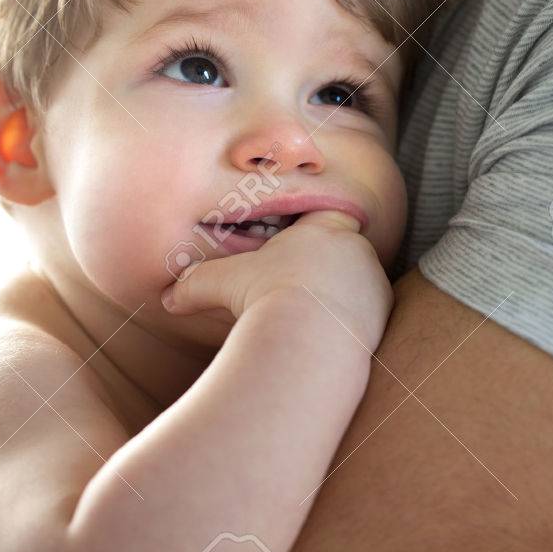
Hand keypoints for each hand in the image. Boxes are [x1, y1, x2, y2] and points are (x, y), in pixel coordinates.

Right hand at [162, 210, 392, 352]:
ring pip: (359, 279)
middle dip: (325, 266)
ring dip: (342, 293)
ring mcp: (374, 277)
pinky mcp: (385, 309)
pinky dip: (353, 319)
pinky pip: (370, 309)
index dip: (312, 231)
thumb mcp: (220, 284)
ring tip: (315, 316)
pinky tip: (331, 334)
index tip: (298, 251)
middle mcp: (354, 247)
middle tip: (301, 289)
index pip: (325, 215)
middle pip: (343, 249)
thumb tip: (167, 299)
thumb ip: (194, 285)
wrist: (308, 336)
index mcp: (321, 228)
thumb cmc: (262, 298)